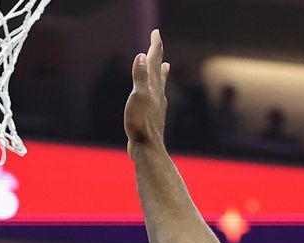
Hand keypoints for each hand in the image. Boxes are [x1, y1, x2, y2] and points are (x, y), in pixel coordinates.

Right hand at [124, 29, 168, 157]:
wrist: (147, 148)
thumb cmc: (141, 124)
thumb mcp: (137, 97)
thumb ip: (140, 77)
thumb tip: (141, 57)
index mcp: (153, 87)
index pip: (155, 62)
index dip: (155, 46)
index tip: (156, 32)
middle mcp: (157, 94)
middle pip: (159, 71)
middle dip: (158, 56)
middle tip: (157, 43)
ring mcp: (157, 106)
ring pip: (160, 85)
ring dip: (162, 73)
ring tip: (166, 66)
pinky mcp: (153, 117)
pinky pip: (156, 98)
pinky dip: (156, 90)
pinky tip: (157, 97)